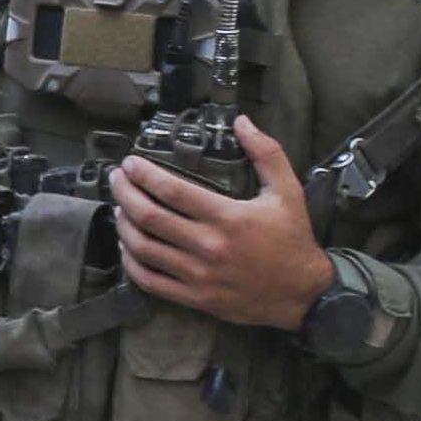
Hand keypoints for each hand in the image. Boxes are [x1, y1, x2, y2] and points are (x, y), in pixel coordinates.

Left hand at [116, 122, 336, 328]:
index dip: (143, 174)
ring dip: (124, 226)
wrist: (303, 294)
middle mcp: (208, 246)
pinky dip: (132, 263)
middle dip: (125, 194)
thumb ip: (266, 153)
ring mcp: (199, 275)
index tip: (131, 164)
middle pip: (149, 217)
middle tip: (116, 180)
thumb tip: (243, 122)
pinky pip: (151, 281)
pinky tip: (129, 248)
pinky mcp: (196, 297)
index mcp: (227, 217)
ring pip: (144, 249)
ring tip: (119, 209)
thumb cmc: (292, 240)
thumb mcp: (288, 191)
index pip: (172, 190)